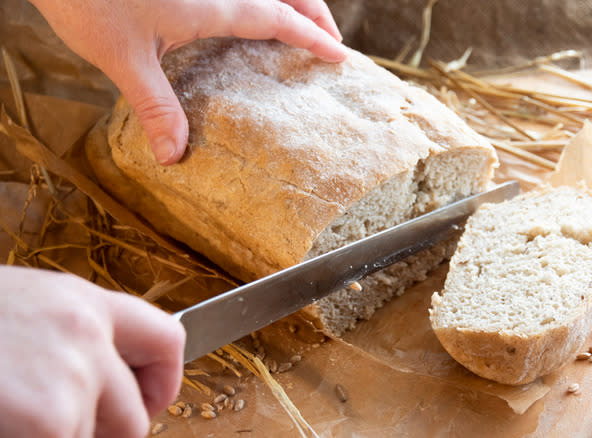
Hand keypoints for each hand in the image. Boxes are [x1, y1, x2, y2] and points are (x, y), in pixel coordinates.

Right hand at [0, 266, 184, 437]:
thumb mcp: (25, 307)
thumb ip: (71, 334)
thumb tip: (99, 369)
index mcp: (83, 300)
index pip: (168, 339)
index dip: (163, 382)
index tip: (149, 400)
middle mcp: (89, 332)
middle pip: (136, 413)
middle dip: (109, 432)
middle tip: (68, 425)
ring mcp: (74, 376)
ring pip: (92, 437)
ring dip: (60, 435)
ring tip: (13, 411)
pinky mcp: (50, 419)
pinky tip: (7, 422)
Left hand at [28, 0, 346, 164]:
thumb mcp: (123, 59)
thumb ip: (155, 106)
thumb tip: (173, 155)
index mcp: (214, 5)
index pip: (280, 20)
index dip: (314, 38)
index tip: (339, 56)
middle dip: (315, 13)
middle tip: (330, 39)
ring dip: (291, 0)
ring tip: (301, 22)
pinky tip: (248, 13)